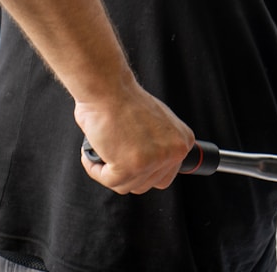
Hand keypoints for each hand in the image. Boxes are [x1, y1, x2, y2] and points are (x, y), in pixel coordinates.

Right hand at [75, 82, 194, 194]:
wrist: (110, 89)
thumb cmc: (127, 101)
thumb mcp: (158, 123)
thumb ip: (160, 144)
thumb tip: (152, 165)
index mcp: (184, 141)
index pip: (166, 175)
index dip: (144, 171)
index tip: (132, 162)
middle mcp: (175, 153)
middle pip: (147, 184)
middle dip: (128, 172)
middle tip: (115, 153)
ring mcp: (154, 161)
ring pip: (127, 185)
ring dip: (111, 171)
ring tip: (105, 147)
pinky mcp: (131, 167)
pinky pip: (108, 181)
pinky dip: (95, 169)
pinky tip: (93, 152)